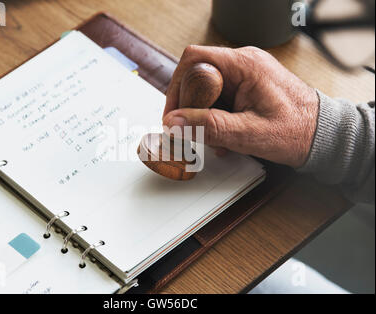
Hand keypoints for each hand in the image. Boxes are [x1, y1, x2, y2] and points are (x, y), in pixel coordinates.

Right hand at [162, 45, 319, 167]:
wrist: (323, 135)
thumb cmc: (297, 131)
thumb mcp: (248, 133)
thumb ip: (209, 127)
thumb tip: (174, 122)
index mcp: (245, 65)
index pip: (194, 61)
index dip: (177, 87)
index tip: (173, 115)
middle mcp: (244, 63)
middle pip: (197, 76)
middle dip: (191, 106)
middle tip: (192, 130)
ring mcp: (246, 74)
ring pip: (207, 90)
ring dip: (204, 116)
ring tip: (215, 138)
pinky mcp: (247, 86)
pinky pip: (220, 97)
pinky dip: (215, 117)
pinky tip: (224, 136)